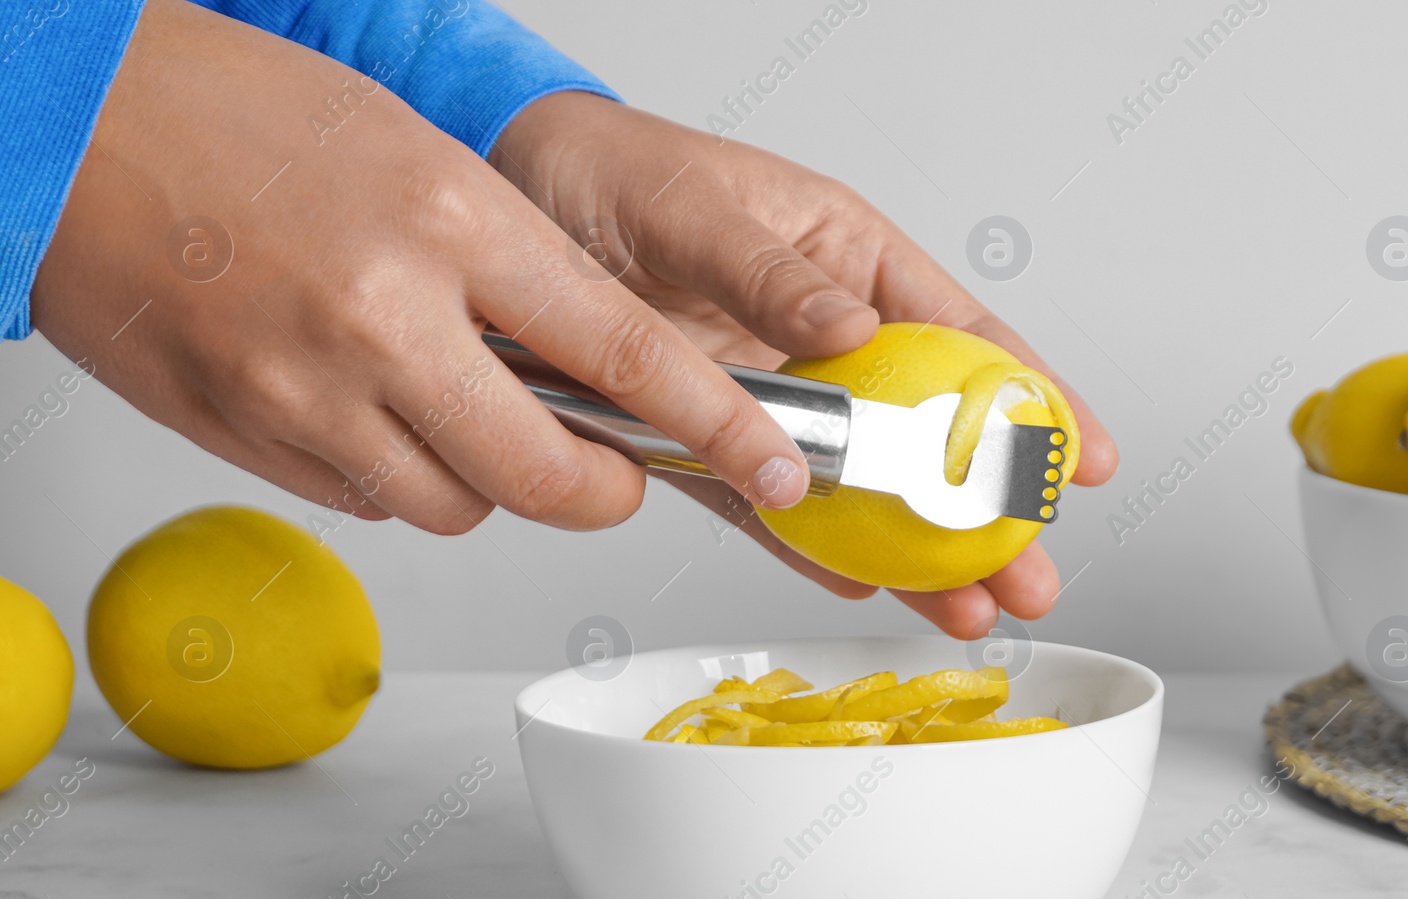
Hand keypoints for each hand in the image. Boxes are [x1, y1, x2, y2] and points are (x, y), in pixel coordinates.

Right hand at [32, 0, 822, 537]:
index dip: (717, 423)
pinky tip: (374, 409)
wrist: (72, 123)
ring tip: (460, 408)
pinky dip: (398, 477)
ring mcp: (307, 393)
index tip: (774, 459)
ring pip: (458, 507)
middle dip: (605, 490)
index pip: (625, 352)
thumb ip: (513, 272)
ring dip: (488, 482)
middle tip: (618, 471)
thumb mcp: (420, 162)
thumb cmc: (241, 118)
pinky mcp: (248, 441)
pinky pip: (368, 503)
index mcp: (450, 224)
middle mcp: (383, 321)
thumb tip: (591, 364)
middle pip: (550, 476)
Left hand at [491, 93, 1117, 637]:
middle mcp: (821, 335)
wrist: (516, 193)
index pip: (966, 335)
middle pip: (926, 432)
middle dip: (983, 510)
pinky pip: (764, 501)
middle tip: (1029, 576)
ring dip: (908, 550)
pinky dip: (805, 544)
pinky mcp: (705, 436)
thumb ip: (773, 273)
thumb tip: (854, 330)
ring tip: (961, 608)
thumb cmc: (620, 172)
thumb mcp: (702, 207)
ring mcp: (768, 394)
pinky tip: (853, 582)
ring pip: (856, 484)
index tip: (1082, 456)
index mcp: (849, 260)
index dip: (1032, 399)